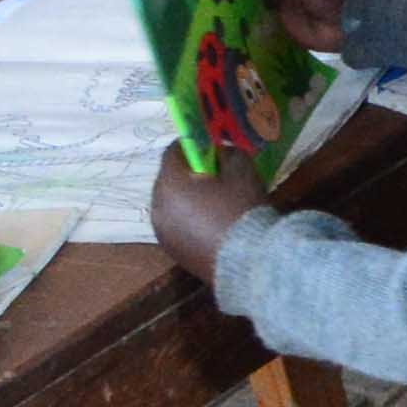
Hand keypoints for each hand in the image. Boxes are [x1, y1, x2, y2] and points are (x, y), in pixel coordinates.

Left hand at [147, 154, 268, 280]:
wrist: (249, 260)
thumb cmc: (243, 209)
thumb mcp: (243, 170)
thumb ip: (229, 153)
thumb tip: (222, 152)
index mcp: (169, 183)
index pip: (172, 152)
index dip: (192, 145)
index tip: (210, 147)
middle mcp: (157, 206)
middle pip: (169, 179)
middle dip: (189, 174)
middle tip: (215, 177)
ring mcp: (162, 232)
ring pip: (172, 205)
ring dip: (188, 200)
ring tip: (214, 205)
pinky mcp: (171, 252)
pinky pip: (177, 226)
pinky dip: (189, 222)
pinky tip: (213, 227)